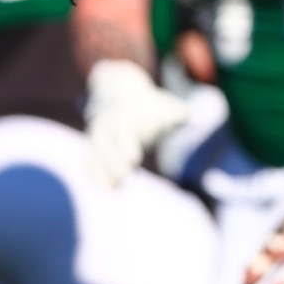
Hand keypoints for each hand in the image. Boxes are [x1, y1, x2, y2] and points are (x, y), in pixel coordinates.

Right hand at [84, 59, 190, 187]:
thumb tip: (194, 117)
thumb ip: (178, 113)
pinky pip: (89, 159)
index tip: (134, 160)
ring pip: (93, 153)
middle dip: (113, 162)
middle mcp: (108, 125)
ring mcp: (98, 134)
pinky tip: (106, 189)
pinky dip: (94, 173)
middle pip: (105, 144)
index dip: (126, 144)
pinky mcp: (93, 144)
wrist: (122, 91)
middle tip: (124, 179)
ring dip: (100, 172)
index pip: (123, 131)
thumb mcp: (165, 105)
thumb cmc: (150, 104)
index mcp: (126, 115)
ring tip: (112, 191)